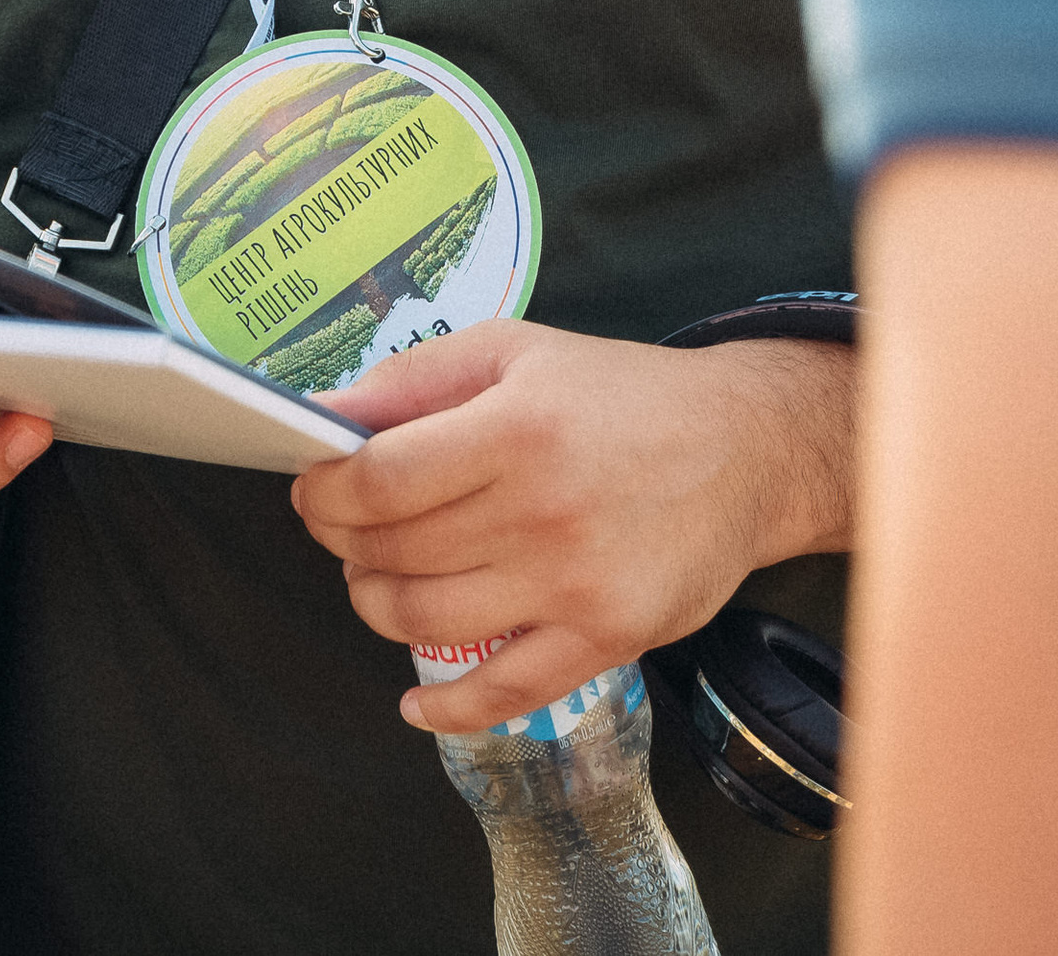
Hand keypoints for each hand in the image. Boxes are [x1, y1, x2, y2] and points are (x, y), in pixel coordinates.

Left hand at [291, 319, 855, 733]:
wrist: (746, 449)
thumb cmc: (619, 393)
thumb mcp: (516, 349)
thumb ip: (414, 379)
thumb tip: (321, 413)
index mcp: (517, 428)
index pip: (380, 482)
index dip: (325, 491)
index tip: (312, 487)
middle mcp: (544, 512)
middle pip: (395, 552)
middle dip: (345, 543)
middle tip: (344, 528)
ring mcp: (575, 587)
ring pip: (427, 622)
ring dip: (376, 605)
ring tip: (381, 577)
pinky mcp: (605, 641)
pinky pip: (502, 695)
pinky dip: (443, 708)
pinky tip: (413, 698)